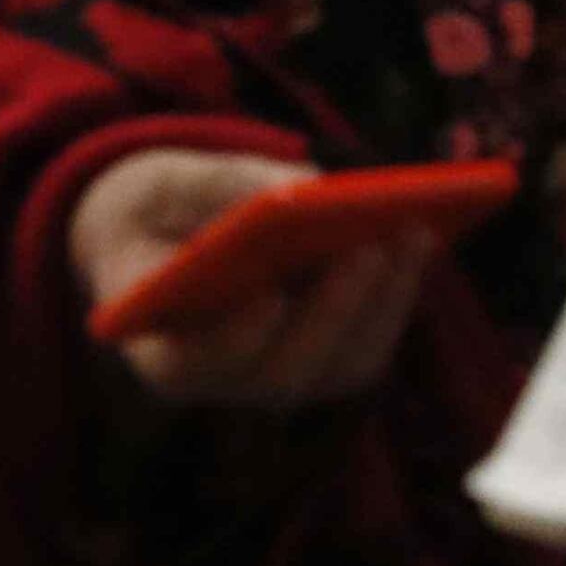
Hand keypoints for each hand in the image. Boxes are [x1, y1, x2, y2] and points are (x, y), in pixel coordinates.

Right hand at [67, 146, 436, 410]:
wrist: (161, 233)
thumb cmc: (151, 209)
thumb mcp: (158, 183)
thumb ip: (214, 184)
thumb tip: (305, 184)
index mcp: (159, 348)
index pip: (193, 365)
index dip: (233, 339)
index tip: (267, 297)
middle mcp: (222, 382)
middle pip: (285, 372)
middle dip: (333, 310)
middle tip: (370, 246)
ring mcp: (278, 379)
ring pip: (341, 366)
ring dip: (382, 303)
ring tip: (411, 231)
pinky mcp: (323, 361)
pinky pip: (368, 346)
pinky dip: (395, 297)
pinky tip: (414, 240)